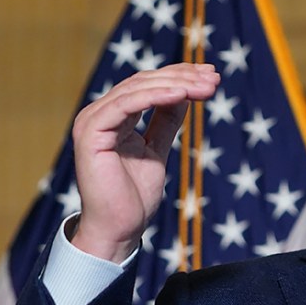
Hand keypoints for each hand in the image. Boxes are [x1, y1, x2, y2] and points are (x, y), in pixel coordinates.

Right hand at [70, 63, 219, 262]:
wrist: (120, 228)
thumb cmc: (134, 195)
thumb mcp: (157, 148)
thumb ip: (166, 120)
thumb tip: (184, 92)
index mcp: (113, 116)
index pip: (148, 85)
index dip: (180, 76)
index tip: (212, 76)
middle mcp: (99, 114)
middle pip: (144, 82)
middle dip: (183, 77)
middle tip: (214, 79)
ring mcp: (92, 122)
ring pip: (137, 89)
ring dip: (176, 84)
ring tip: (206, 87)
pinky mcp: (91, 133)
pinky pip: (126, 105)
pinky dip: (155, 96)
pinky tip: (182, 94)